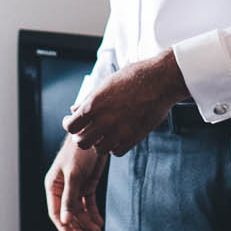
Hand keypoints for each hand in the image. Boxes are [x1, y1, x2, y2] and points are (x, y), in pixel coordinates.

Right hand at [45, 135, 108, 230]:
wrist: (94, 135)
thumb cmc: (79, 152)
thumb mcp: (74, 176)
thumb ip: (70, 199)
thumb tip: (66, 221)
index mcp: (53, 186)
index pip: (56, 213)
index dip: (65, 228)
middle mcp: (62, 189)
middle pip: (69, 215)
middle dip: (78, 228)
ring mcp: (75, 188)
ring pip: (79, 212)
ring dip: (87, 223)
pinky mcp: (87, 185)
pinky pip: (89, 205)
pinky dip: (93, 214)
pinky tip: (99, 223)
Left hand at [63, 50, 188, 156]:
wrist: (160, 81)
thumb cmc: (134, 78)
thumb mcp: (106, 84)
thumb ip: (88, 100)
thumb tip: (74, 110)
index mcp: (94, 104)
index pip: (71, 126)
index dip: (70, 126)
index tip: (73, 123)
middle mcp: (104, 120)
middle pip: (82, 142)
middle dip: (83, 137)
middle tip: (88, 131)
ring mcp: (119, 131)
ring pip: (98, 150)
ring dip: (99, 143)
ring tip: (105, 133)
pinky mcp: (133, 138)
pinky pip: (116, 152)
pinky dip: (114, 147)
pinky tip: (117, 137)